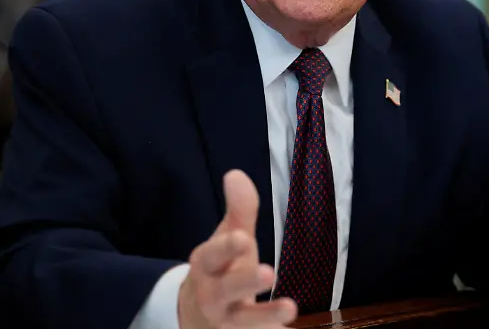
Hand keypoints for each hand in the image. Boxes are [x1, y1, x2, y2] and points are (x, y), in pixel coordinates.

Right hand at [178, 170, 296, 328]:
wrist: (197, 315)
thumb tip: (236, 174)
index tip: (244, 237)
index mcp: (206, 265)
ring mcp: (226, 321)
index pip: (212, 255)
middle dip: (245, 282)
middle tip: (269, 272)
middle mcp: (212, 295)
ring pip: (243, 321)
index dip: (226, 248)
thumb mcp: (229, 238)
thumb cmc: (220, 269)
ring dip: (265, 316)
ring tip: (291, 309)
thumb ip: (239, 210)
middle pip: (226, 289)